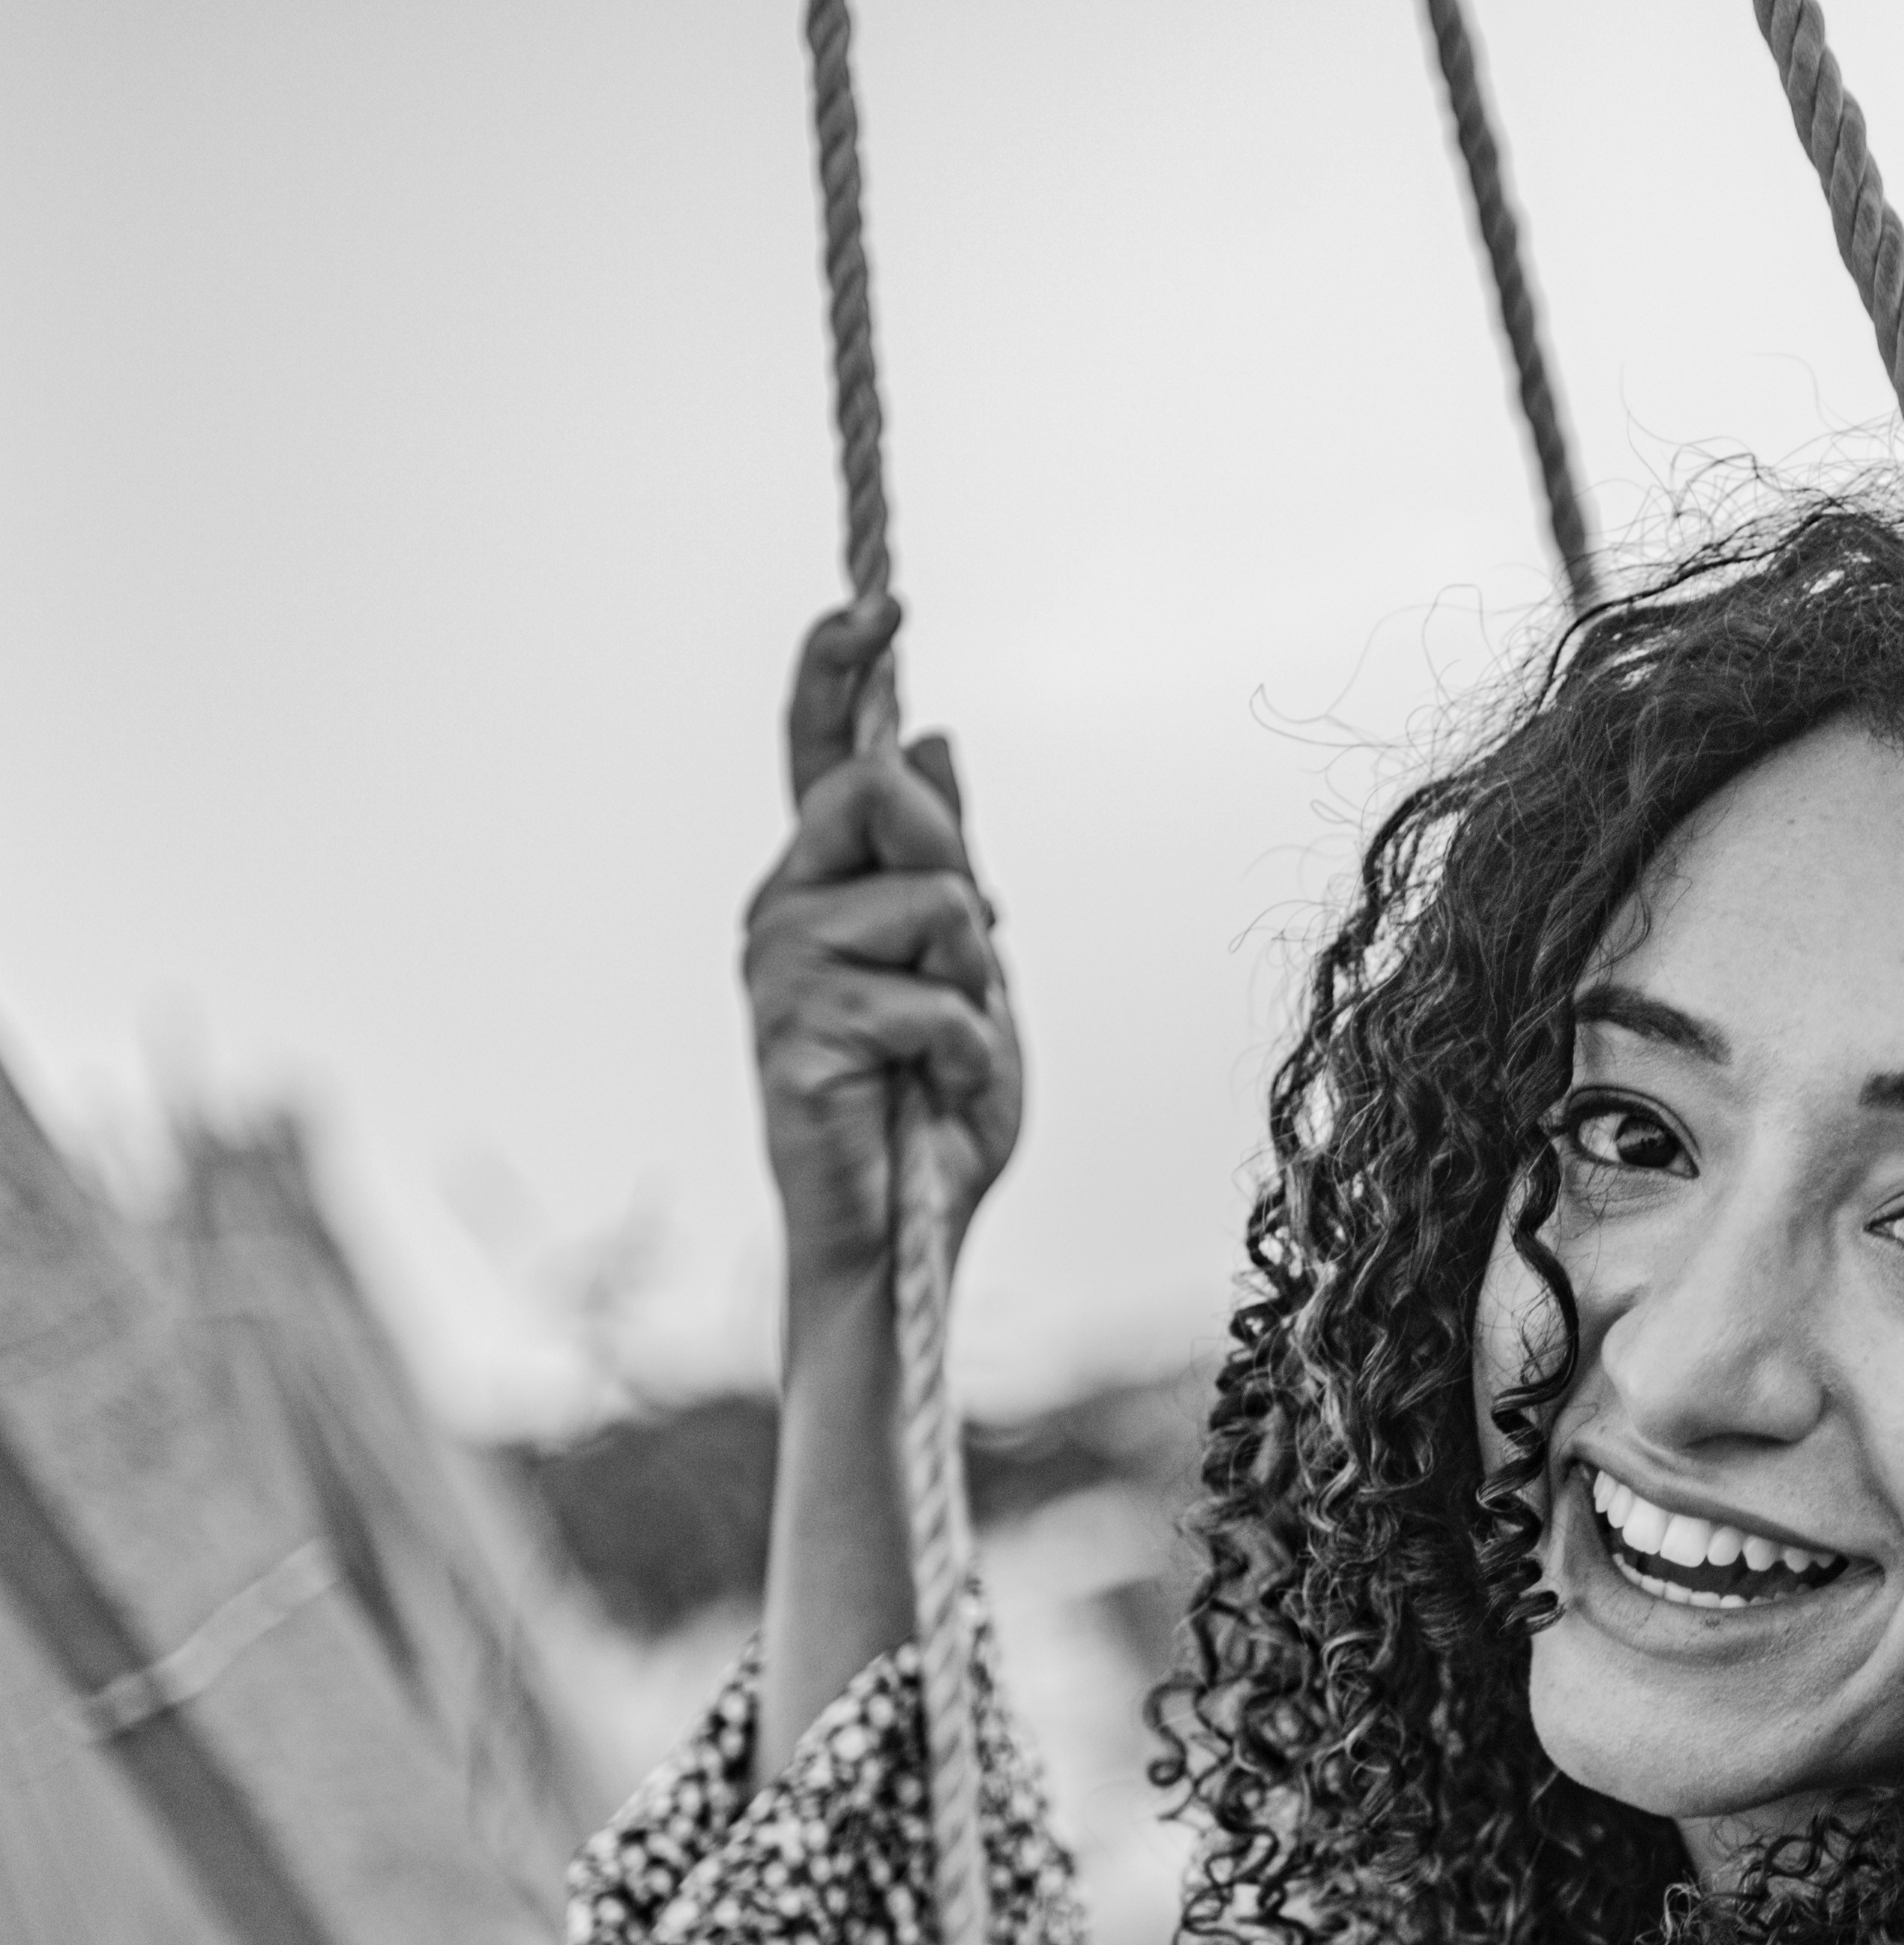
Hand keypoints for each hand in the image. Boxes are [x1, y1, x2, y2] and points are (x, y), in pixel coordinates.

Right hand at [744, 598, 1023, 1295]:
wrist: (905, 1230)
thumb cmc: (935, 1102)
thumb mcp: (968, 966)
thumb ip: (946, 861)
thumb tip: (936, 739)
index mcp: (824, 886)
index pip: (817, 753)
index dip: (835, 670)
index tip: (873, 604)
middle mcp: (783, 910)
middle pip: (873, 794)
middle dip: (948, 856)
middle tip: (964, 950)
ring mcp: (778, 970)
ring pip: (927, 901)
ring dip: (974, 978)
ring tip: (948, 1043)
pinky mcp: (795, 1035)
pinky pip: (932, 999)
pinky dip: (970, 1051)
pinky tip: (940, 1090)